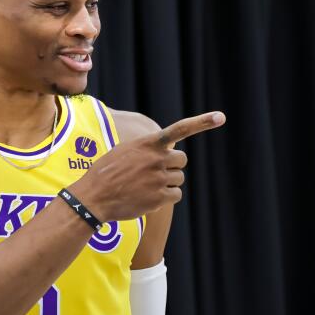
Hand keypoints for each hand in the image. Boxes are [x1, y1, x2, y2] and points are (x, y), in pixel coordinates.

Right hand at [67, 111, 224, 222]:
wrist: (93, 197)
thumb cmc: (105, 173)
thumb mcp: (123, 151)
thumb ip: (146, 148)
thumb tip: (165, 151)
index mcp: (147, 144)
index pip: (179, 129)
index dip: (202, 122)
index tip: (220, 117)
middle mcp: (156, 159)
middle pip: (181, 160)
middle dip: (172, 166)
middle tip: (155, 172)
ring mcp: (158, 178)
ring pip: (178, 179)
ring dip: (167, 183)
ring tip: (146, 186)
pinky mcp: (159, 198)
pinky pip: (175, 195)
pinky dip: (166, 197)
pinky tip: (149, 198)